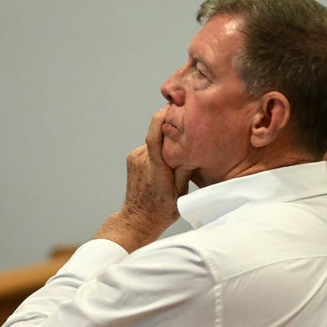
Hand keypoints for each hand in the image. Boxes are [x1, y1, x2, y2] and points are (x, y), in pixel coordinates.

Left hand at [95, 106, 191, 251]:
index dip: (161, 119)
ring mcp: (135, 158)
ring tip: (179, 151)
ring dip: (166, 143)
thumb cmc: (161, 211)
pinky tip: (167, 162)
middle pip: (158, 136)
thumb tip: (194, 150)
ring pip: (155, 142)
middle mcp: (142, 160)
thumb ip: (185, 171)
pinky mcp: (133, 158)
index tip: (171, 106)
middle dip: (172, 131)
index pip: (154, 137)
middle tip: (188, 127)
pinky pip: (150, 147)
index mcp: (155, 169)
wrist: (137, 220)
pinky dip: (160, 149)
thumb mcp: (180, 194)